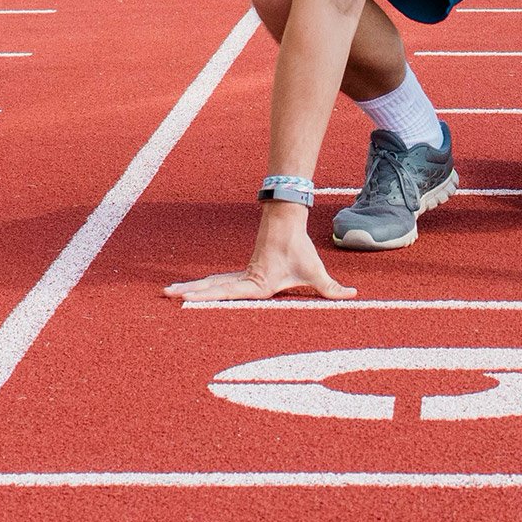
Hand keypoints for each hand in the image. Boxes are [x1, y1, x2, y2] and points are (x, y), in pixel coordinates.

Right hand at [167, 214, 356, 300]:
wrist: (287, 223)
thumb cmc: (300, 249)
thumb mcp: (316, 272)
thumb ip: (332, 288)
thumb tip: (354, 295)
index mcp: (257, 284)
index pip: (228, 293)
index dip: (207, 297)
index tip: (189, 299)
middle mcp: (245, 280)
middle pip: (213, 288)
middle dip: (190, 293)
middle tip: (167, 295)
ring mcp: (240, 275)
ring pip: (212, 283)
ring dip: (192, 289)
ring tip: (168, 293)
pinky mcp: (242, 273)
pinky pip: (218, 281)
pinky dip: (203, 287)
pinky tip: (189, 291)